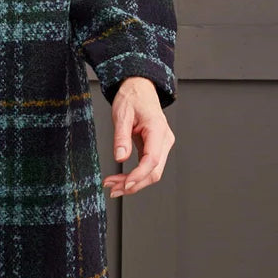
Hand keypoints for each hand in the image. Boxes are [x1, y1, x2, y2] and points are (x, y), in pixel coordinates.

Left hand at [101, 76, 174, 197]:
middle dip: (134, 184)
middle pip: (154, 171)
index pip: (152, 160)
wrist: (139, 88)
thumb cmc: (132, 97)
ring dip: (134, 182)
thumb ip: (121, 137)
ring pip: (152, 172)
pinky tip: (121, 180)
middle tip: (113, 189)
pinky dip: (136, 175)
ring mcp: (162, 145)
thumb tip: (120, 158)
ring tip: (113, 186)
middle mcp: (164, 139)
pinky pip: (148, 166)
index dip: (139, 175)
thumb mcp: (121, 114)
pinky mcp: (156, 148)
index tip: (124, 184)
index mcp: (157, 129)